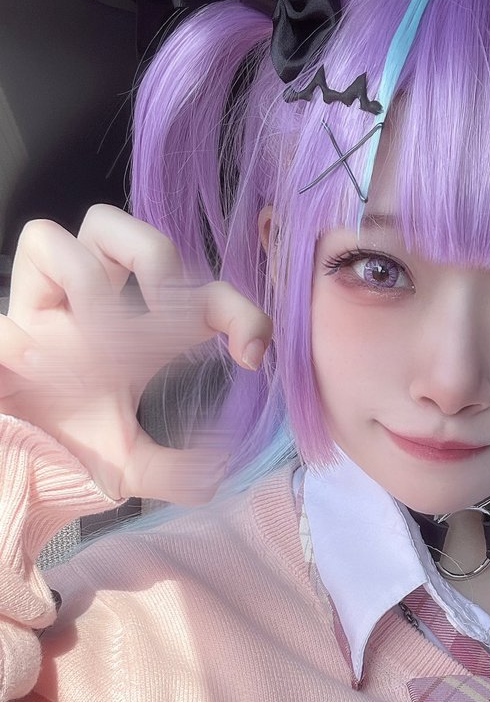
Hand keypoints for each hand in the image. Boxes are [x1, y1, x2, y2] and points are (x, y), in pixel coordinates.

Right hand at [0, 205, 272, 503]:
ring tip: (99, 354)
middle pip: (112, 224)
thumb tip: (219, 473)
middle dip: (153, 259)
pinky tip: (37, 374)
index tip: (252, 354)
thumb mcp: (132, 467)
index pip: (189, 290)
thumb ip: (177, 472)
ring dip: (88, 292)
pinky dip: (17, 344)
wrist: (15, 477)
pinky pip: (0, 327)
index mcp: (127, 330)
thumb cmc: (70, 452)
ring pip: (52, 238)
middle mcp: (78, 307)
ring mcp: (30, 317)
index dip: (232, 308)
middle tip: (168, 325)